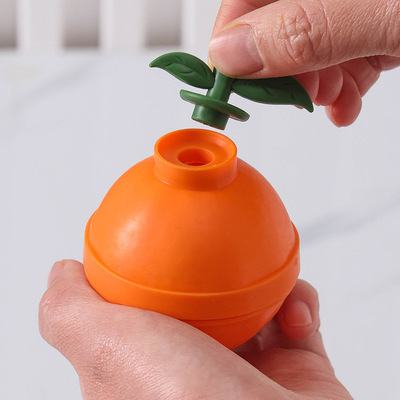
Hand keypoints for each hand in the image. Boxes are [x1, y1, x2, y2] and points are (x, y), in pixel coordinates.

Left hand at [39, 260, 351, 399]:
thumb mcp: (105, 347)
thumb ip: (69, 310)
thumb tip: (61, 272)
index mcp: (151, 372)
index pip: (147, 310)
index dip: (150, 275)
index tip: (160, 245)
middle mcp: (197, 374)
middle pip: (203, 304)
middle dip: (212, 275)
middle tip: (215, 249)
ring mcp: (248, 373)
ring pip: (255, 305)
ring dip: (264, 281)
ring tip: (264, 273)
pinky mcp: (295, 371)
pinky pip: (298, 317)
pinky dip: (299, 302)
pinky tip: (294, 310)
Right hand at [209, 0, 399, 125]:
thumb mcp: (381, 13)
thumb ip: (304, 29)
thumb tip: (231, 53)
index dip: (231, 42)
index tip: (229, 86)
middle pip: (272, 29)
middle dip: (278, 73)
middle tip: (292, 96)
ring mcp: (351, 11)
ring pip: (305, 52)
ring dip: (310, 89)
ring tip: (328, 100)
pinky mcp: (372, 31)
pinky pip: (339, 62)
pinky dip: (339, 91)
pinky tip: (346, 105)